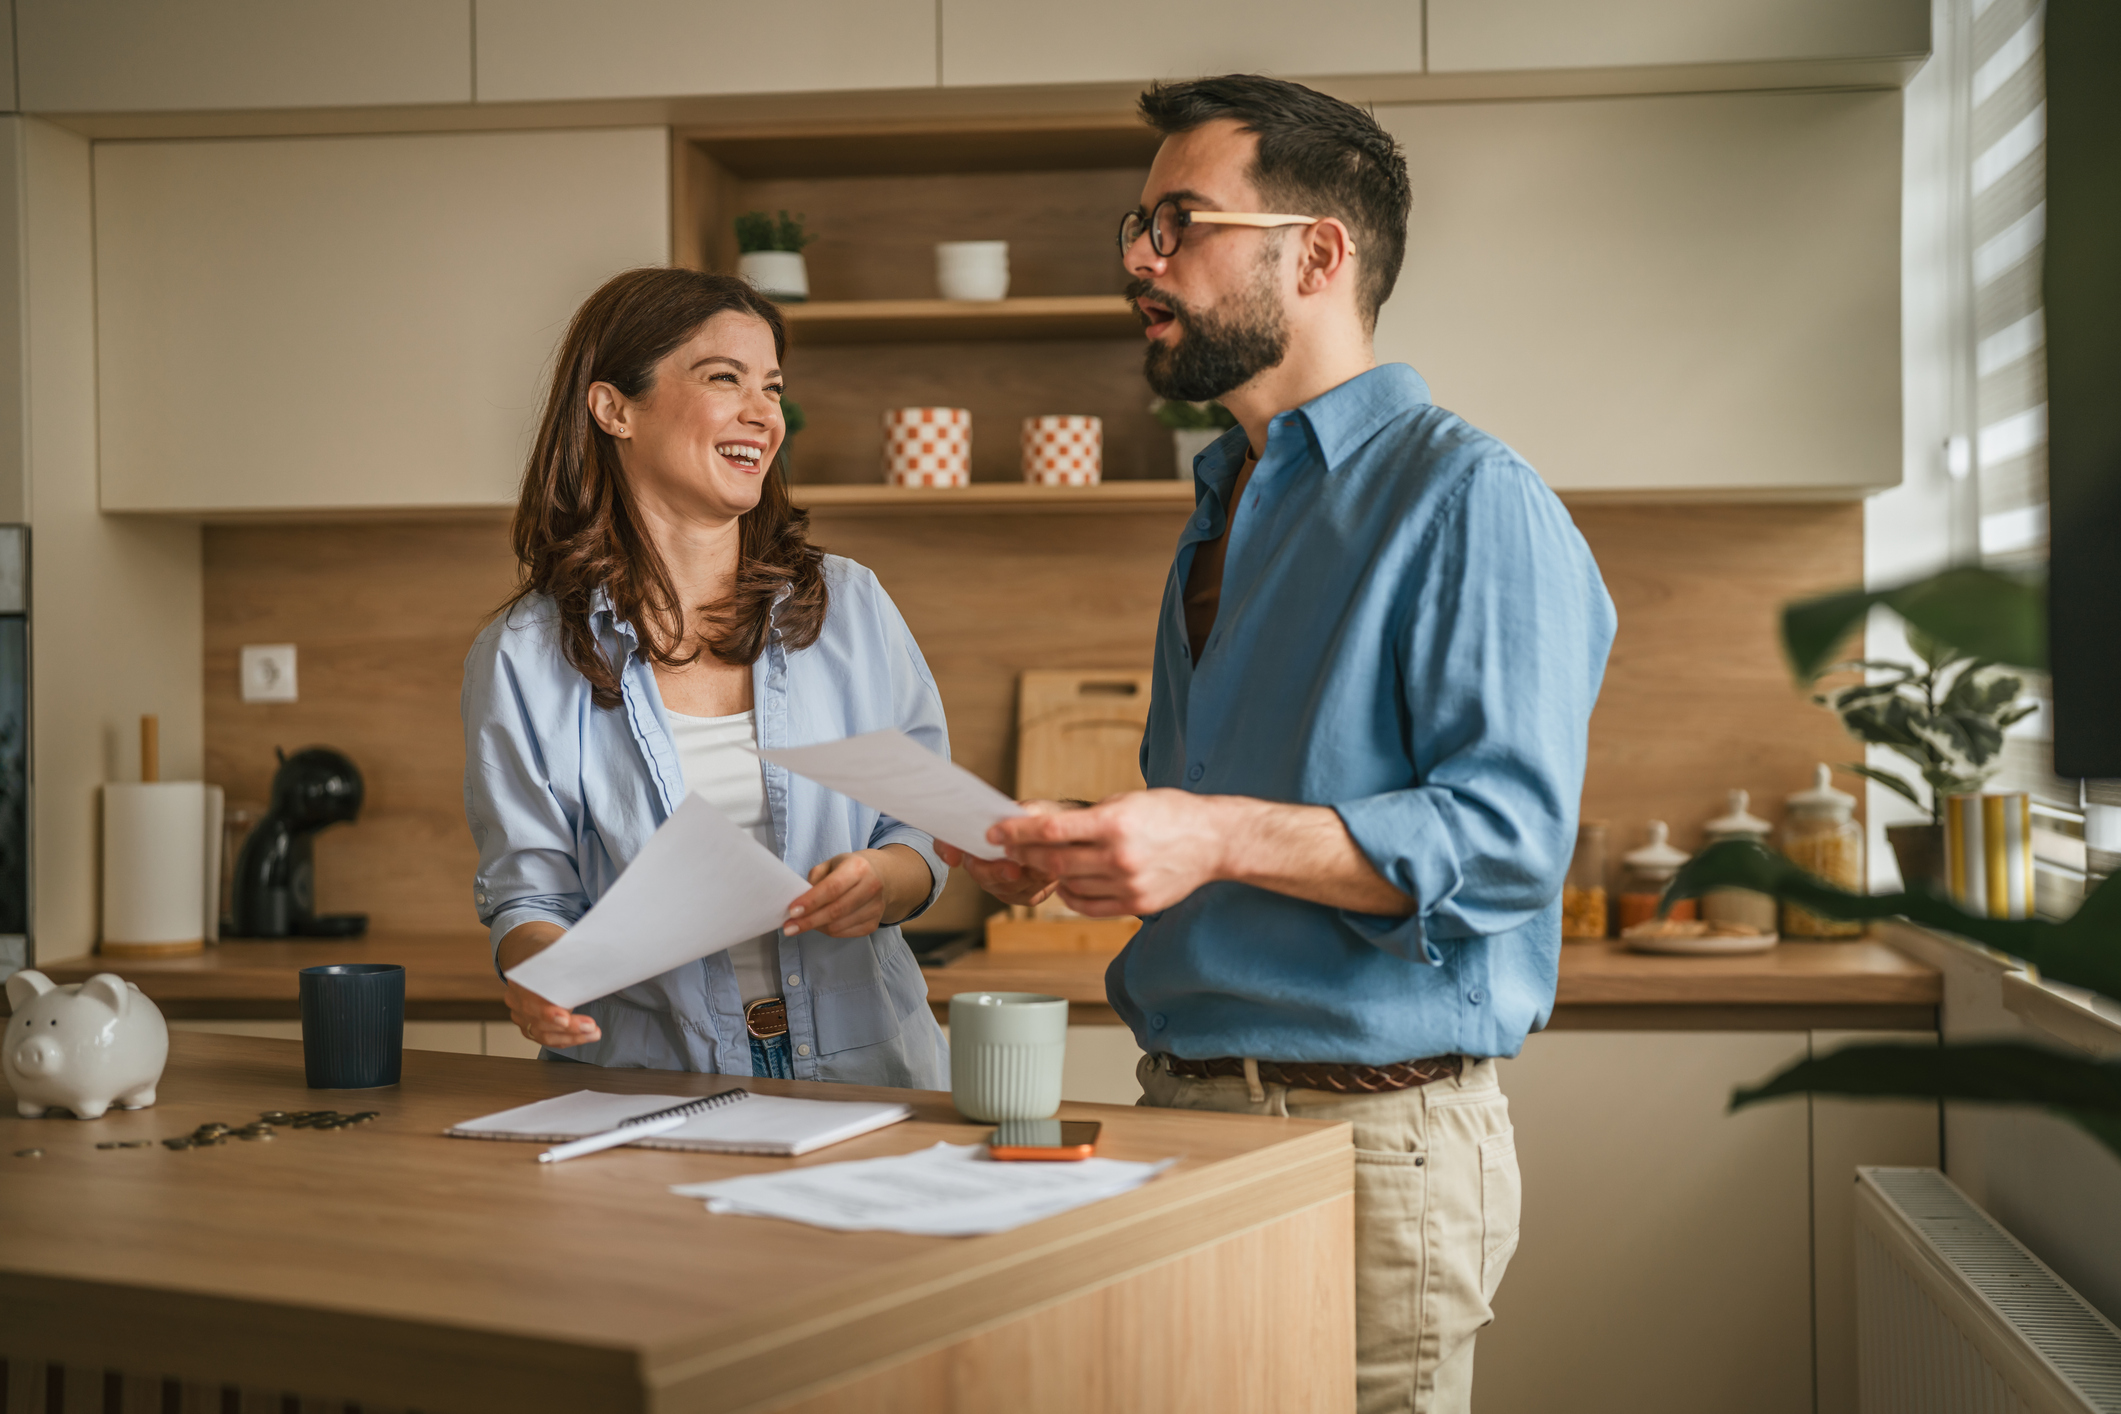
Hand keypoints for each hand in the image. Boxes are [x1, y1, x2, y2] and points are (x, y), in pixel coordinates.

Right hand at [495, 921, 601, 1047]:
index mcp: (520, 977)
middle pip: (539, 1020)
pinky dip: (566, 1039)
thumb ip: (570, 955)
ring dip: (571, 1036)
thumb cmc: (549, 952)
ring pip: (542, 1034)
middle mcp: (516, 999)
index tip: (565, 1018)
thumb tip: (594, 958)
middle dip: (568, 1028)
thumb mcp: (558, 948)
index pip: (531, 998)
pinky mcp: (528, 1025)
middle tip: (591, 1027)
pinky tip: (584, 1036)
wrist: (531, 955)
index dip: (548, 1011)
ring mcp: (520, 1014)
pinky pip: (546, 1038)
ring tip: (594, 1033)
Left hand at [785, 850, 894, 937]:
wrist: (882, 876)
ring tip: (802, 924)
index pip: (833, 888)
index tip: (792, 911)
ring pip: (839, 926)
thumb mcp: (830, 864)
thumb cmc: (849, 869)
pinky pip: (845, 934)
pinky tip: (820, 924)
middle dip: (808, 921)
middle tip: (789, 927)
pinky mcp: (874, 924)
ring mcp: (875, 908)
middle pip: (836, 910)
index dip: (811, 901)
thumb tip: (799, 904)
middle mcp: (871, 887)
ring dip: (816, 927)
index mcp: (858, 867)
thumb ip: (814, 880)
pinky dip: (828, 931)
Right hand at [936, 800, 1065, 908]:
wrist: (1064, 834)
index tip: (953, 856)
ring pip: (1003, 888)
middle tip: (1013, 870)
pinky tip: (1050, 874)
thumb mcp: (1033, 807)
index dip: (946, 849)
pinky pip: (1025, 896)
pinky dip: (1038, 886)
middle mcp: (982, 861)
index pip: (948, 842)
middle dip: (995, 872)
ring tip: (1043, 867)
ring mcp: (1001, 881)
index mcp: (977, 836)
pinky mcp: (1023, 895)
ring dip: (1024, 879)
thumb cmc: (1041, 817)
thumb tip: (1012, 819)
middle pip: (978, 872)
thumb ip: (1022, 811)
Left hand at [987, 790, 1229, 916]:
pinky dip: (1070, 895)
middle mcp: (1119, 856)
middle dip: (1023, 853)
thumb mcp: (1127, 800)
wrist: (1215, 841)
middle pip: (1053, 861)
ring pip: (1069, 885)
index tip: (995, 831)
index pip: (1051, 831)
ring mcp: (1128, 885)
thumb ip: (1087, 817)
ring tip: (1039, 861)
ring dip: (1047, 874)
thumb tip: (1044, 824)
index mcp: (1115, 823)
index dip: (1017, 831)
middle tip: (1006, 847)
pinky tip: (1068, 882)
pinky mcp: (1136, 904)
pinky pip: (1088, 906)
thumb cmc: (1170, 814)